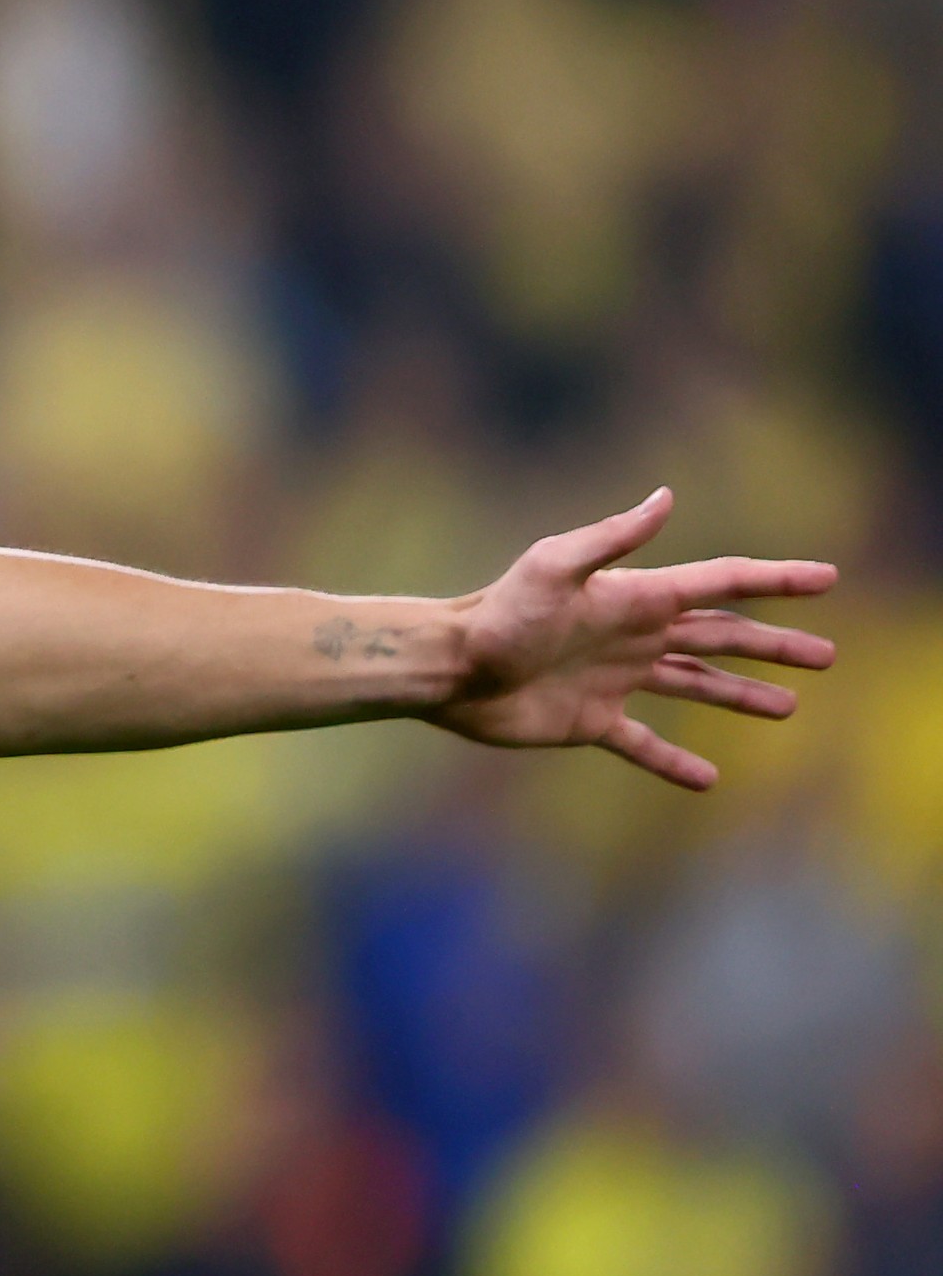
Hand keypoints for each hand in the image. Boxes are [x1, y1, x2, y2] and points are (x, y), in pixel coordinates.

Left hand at [433, 489, 835, 789]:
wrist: (448, 667)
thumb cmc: (497, 614)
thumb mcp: (554, 567)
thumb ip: (613, 538)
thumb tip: (667, 497)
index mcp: (636, 599)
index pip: (720, 585)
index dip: (775, 580)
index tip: (827, 577)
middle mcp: (633, 637)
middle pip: (721, 638)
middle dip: (775, 644)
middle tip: (828, 655)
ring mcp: (615, 680)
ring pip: (694, 685)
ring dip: (741, 695)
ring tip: (788, 708)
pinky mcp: (590, 721)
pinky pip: (643, 744)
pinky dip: (675, 761)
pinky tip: (707, 778)